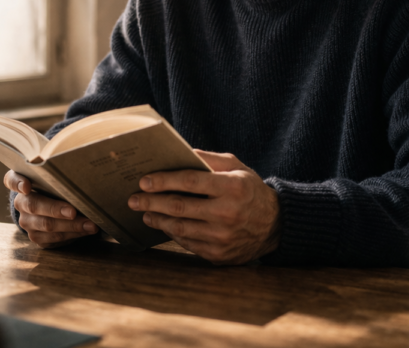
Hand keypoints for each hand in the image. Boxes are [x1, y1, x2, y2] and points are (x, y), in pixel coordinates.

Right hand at [4, 170, 98, 247]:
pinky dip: (73, 234)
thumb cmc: (55, 185)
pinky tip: (87, 230)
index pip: (12, 180)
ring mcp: (27, 221)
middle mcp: (21, 203)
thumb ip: (60, 172)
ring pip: (47, 225)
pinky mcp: (37, 237)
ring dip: (72, 225)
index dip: (19, 183)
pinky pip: (54, 238)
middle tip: (73, 211)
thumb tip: (83, 170)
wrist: (49, 206)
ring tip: (91, 224)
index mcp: (21, 182)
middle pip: (34, 205)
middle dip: (55, 209)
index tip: (27, 186)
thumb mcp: (55, 176)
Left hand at [127, 151, 280, 264]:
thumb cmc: (250, 190)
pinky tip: (164, 225)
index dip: (164, 181)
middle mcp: (227, 214)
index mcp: (232, 187)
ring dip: (158, 220)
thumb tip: (180, 152)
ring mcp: (223, 238)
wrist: (275, 225)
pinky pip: (188, 244)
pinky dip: (173, 233)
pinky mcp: (219, 255)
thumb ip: (209, 159)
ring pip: (180, 228)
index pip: (190, 182)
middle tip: (133, 199)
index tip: (144, 181)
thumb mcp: (236, 167)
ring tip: (145, 212)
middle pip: (179, 207)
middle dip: (151, 202)